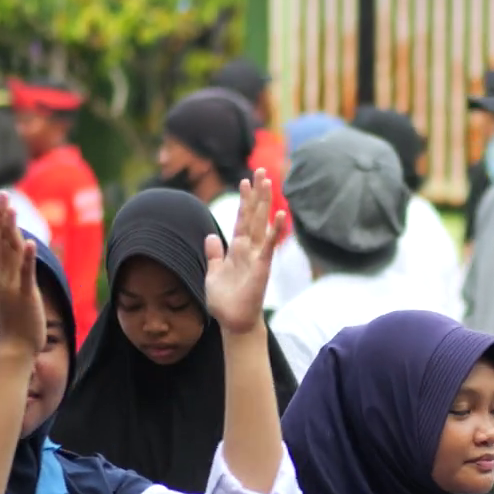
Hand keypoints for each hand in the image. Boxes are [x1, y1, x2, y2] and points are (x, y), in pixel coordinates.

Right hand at [0, 193, 45, 354]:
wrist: (16, 348)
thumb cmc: (16, 322)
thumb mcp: (10, 294)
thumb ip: (10, 278)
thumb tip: (7, 267)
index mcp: (0, 276)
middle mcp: (2, 277)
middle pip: (1, 241)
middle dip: (1, 217)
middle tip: (2, 195)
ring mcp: (12, 286)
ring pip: (11, 252)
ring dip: (11, 230)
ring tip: (11, 209)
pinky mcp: (25, 295)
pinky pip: (27, 274)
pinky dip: (28, 258)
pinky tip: (31, 242)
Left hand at [207, 169, 281, 334]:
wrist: (233, 322)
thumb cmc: (225, 301)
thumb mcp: (212, 273)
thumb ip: (213, 254)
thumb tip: (211, 236)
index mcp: (237, 249)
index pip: (241, 219)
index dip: (244, 200)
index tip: (245, 180)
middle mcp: (248, 249)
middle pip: (253, 215)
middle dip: (257, 193)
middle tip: (261, 170)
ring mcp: (257, 256)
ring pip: (261, 223)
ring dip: (265, 203)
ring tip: (268, 182)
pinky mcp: (262, 267)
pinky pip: (269, 245)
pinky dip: (275, 230)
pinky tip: (282, 214)